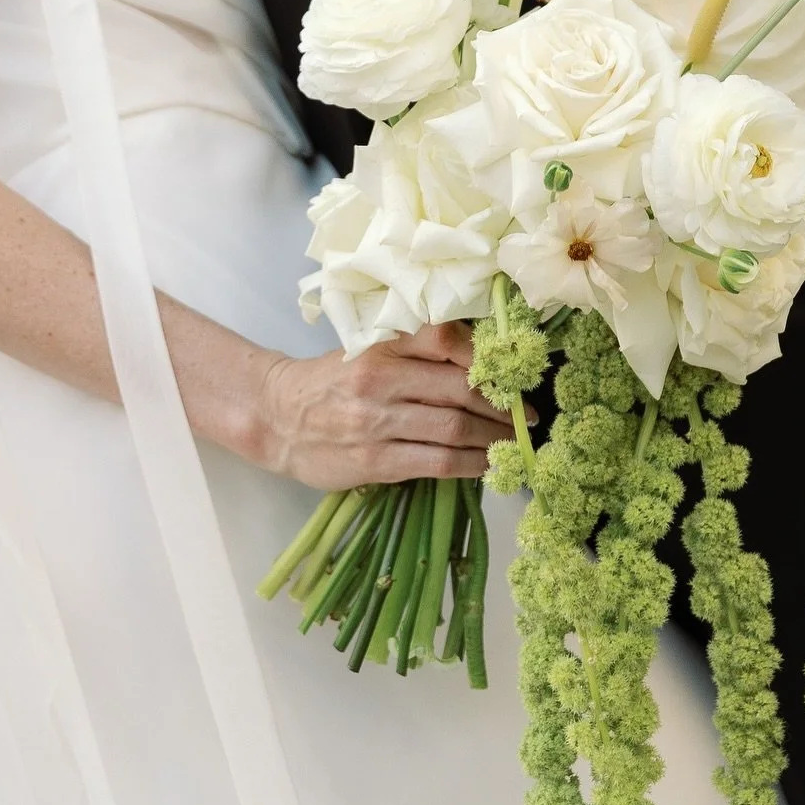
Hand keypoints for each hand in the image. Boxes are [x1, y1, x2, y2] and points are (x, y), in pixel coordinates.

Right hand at [251, 323, 522, 487]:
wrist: (276, 417)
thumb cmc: (331, 383)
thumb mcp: (366, 352)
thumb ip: (414, 353)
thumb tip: (478, 365)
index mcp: (381, 346)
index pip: (443, 339)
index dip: (485, 356)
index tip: (511, 372)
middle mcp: (380, 379)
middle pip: (460, 389)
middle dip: (502, 406)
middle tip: (528, 416)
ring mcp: (377, 422)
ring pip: (454, 428)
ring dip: (495, 438)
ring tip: (515, 443)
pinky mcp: (375, 461)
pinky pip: (438, 462)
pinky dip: (471, 465)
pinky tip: (489, 465)